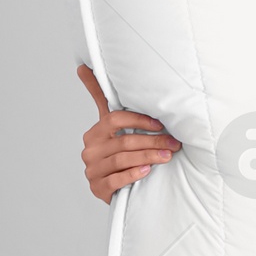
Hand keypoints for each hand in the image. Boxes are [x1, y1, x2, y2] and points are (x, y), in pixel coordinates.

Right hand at [77, 62, 180, 204]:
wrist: (112, 187)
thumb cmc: (116, 153)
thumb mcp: (111, 127)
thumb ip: (100, 98)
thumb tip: (82, 67)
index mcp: (94, 133)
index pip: (114, 119)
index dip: (138, 120)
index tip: (160, 124)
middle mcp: (90, 151)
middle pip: (123, 141)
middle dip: (152, 141)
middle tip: (173, 142)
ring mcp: (92, 171)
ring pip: (122, 160)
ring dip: (148, 157)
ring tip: (168, 156)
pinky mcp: (98, 189)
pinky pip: (116, 180)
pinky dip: (133, 174)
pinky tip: (147, 171)